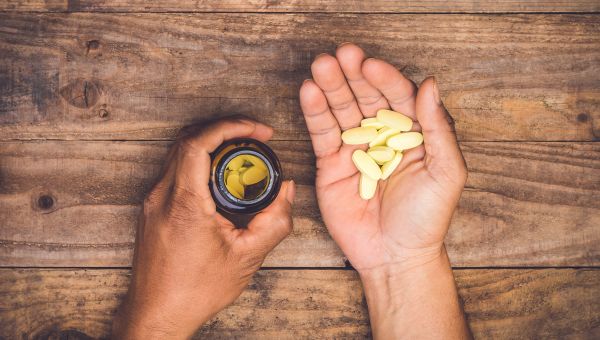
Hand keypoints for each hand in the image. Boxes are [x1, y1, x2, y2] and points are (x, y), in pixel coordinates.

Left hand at [112, 118, 294, 338]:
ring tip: (241, 152)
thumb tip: (287, 190)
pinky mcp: (151, 209)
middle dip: (224, 129)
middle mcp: (161, 197)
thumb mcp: (247, 258)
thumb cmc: (195, 291)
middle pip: (188, 139)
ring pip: (178, 152)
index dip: (230, 126)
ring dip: (210, 143)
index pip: (198, 143)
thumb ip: (275, 221)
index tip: (258, 131)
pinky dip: (198, 160)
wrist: (157, 314)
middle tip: (254, 136)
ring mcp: (152, 201)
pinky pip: (174, 170)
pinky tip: (220, 175)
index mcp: (185, 204)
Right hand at [299, 43, 466, 273]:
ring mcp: (355, 149)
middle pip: (366, 97)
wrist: (395, 256)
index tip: (371, 65)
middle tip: (342, 54)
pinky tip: (310, 92)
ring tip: (321, 65)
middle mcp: (382, 136)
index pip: (398, 97)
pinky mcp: (330, 164)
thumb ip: (439, 128)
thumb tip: (431, 84)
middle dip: (354, 75)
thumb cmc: (426, 219)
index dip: (385, 79)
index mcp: (412, 134)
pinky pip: (322, 134)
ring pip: (342, 110)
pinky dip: (315, 112)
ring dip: (331, 86)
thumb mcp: (446, 173)